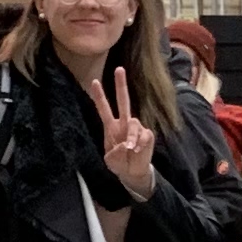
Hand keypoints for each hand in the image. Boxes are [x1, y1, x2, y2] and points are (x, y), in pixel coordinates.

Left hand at [100, 70, 157, 199]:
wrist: (132, 173)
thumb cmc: (119, 163)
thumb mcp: (110, 161)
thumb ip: (114, 152)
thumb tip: (126, 144)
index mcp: (111, 127)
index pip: (104, 109)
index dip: (99, 96)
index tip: (94, 82)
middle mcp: (124, 124)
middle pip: (123, 101)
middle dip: (121, 85)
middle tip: (119, 69)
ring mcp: (136, 128)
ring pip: (134, 123)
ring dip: (132, 136)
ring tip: (130, 148)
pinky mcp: (147, 135)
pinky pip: (144, 135)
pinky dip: (140, 144)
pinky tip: (137, 151)